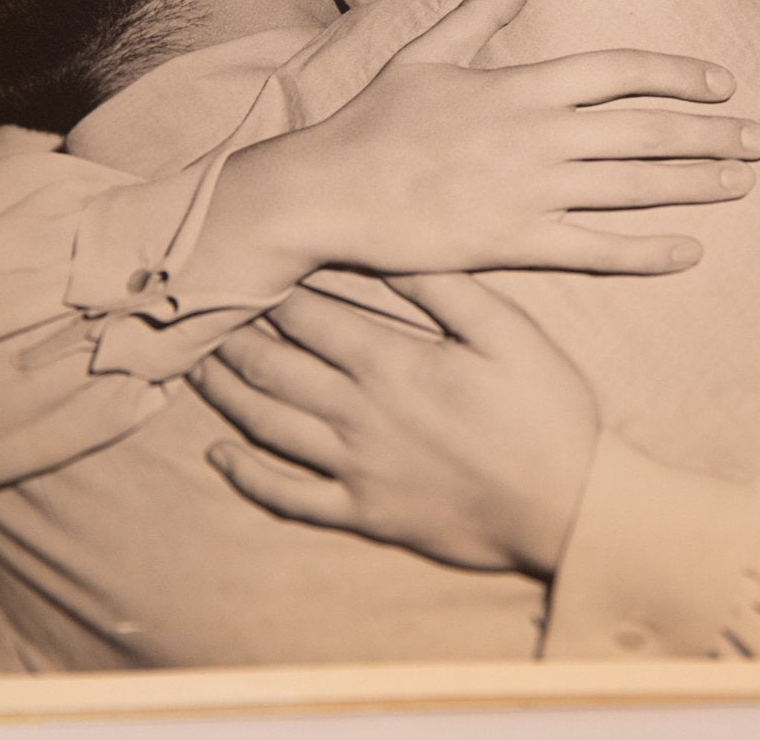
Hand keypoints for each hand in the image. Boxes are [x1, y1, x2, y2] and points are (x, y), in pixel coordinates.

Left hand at [194, 274, 597, 578]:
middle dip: (229, 334)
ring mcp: (355, 469)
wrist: (567, 507)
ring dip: (224, 393)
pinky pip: (289, 497)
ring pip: (267, 425)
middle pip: (272, 366)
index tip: (240, 262)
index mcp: (391, 363)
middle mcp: (357, 415)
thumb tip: (388, 245)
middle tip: (195, 310)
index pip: (307, 315)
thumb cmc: (546, 411)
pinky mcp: (363, 513)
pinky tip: (219, 456)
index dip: (268, 288)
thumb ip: (443, 288)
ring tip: (193, 366)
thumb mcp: (508, 332)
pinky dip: (247, 477)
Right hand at [202, 0, 759, 288]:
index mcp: (523, 85)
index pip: (620, 72)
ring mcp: (532, 192)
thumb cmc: (375, 121)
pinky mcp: (516, 242)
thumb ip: (486, 8)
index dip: (677, 76)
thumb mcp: (430, 51)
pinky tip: (689, 250)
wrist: (329, 191)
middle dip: (708, 134)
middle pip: (644, 130)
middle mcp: (539, 136)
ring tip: (740, 184)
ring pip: (632, 187)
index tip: (721, 84)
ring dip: (694, 185)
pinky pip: (597, 248)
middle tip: (759, 141)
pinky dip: (647, 250)